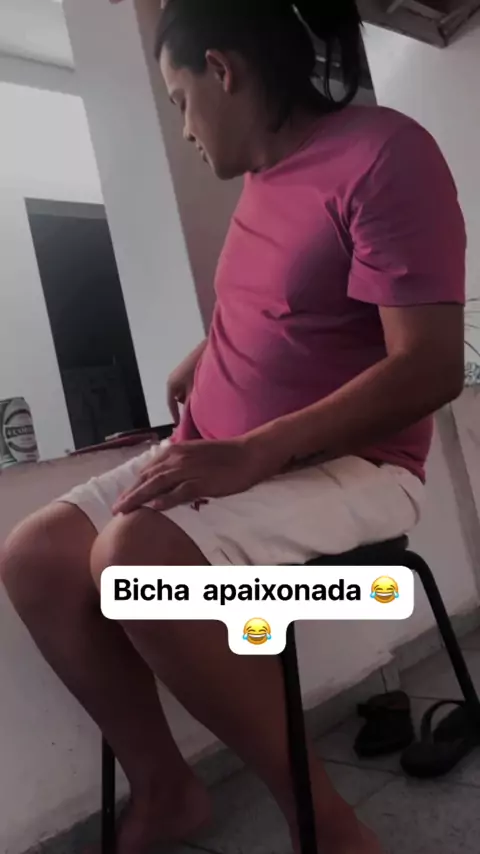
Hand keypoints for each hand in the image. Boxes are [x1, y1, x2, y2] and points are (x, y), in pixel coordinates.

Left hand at [112, 436, 289, 514]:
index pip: (147, 470)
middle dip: (130, 494)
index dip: (133, 485)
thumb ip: (178, 463)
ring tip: (125, 510)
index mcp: (175, 451)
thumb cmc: (224, 455)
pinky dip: (165, 500)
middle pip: (147, 478)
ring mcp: (189, 470)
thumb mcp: (195, 454)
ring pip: (157, 485)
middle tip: (115, 509)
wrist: (249, 453)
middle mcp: (178, 459)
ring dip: (139, 498)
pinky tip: (154, 507)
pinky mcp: (202, 482)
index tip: (122, 498)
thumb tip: (164, 475)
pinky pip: (180, 492)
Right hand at [167, 341, 206, 423]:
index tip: (180, 426)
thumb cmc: (198, 369)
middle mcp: (173, 381)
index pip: (171, 404)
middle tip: (195, 418)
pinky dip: (194, 392)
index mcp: (171, 385)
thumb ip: (189, 404)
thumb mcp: (193, 389)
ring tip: (201, 406)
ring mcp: (180, 376)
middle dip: (185, 407)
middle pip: (177, 399)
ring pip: (184, 393)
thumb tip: (187, 419)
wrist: (206, 350)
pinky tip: (204, 395)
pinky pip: (188, 387)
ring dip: (191, 399)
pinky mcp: (188, 373)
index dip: (176, 416)